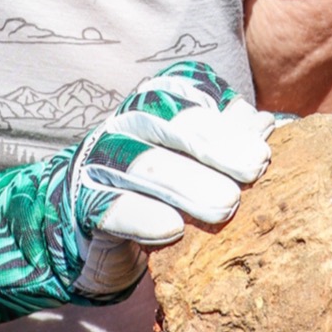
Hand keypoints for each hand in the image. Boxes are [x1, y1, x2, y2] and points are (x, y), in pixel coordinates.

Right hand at [0, 58, 274, 331]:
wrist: (60, 238)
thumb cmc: (141, 201)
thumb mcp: (184, 170)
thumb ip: (220, 146)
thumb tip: (270, 126)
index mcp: (149, 112)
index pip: (186, 93)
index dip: (224, 110)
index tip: (269, 138)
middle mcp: (121, 132)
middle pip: (168, 123)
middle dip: (214, 142)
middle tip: (258, 168)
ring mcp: (94, 169)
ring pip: (141, 164)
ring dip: (186, 182)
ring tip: (227, 207)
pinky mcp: (77, 212)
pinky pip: (106, 210)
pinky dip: (139, 218)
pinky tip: (170, 233)